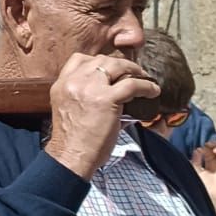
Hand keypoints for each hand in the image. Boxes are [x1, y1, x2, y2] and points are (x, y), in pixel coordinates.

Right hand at [44, 51, 160, 180]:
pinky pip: (132, 84)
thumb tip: (117, 96)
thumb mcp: (71, 110)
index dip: (99, 62)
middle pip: (101, 60)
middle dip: (120, 64)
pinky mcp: (106, 99)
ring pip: (117, 66)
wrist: (71, 156)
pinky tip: (153, 91)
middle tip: (133, 72)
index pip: (80, 59)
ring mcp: (90, 88)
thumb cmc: (73, 140)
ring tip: (143, 78)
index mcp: (62, 84)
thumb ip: (88, 97)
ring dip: (134, 70)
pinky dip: (146, 86)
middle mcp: (74, 81)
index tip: (111, 70)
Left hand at [193, 141, 215, 207]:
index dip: (205, 147)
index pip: (209, 150)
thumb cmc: (206, 187)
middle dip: (213, 144)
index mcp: (210, 163)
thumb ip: (196, 162)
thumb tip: (196, 150)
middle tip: (208, 144)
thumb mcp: (198, 172)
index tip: (200, 148)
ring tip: (215, 150)